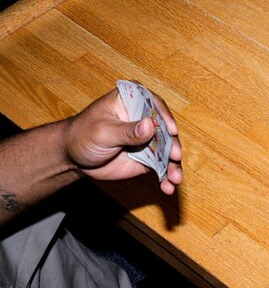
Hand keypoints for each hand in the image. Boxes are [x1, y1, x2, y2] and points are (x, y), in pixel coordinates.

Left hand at [62, 87, 182, 194]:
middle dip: (173, 145)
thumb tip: (150, 125)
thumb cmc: (83, 135)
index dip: (166, 117)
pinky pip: (163, 166)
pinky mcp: (149, 156)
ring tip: (175, 179)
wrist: (74, 157)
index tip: (172, 131)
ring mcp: (150, 138)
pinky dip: (167, 176)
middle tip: (175, 157)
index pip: (155, 104)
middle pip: (167, 129)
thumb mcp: (103, 131)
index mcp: (133, 100)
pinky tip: (168, 186)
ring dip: (174, 165)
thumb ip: (127, 130)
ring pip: (169, 150)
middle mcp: (146, 117)